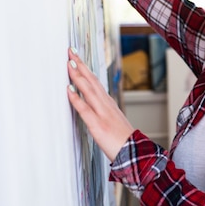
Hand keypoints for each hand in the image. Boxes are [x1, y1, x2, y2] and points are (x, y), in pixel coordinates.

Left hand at [66, 47, 133, 161]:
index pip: (95, 82)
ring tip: (70, 63)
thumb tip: (92, 104)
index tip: (77, 57)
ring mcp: (102, 114)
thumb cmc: (124, 140)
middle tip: (71, 51)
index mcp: (109, 104)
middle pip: (92, 81)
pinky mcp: (98, 125)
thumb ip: (103, 111)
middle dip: (81, 65)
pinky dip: (77, 98)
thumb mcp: (114, 121)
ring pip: (89, 91)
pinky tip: (69, 90)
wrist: (135, 154)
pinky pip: (85, 110)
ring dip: (78, 76)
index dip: (86, 69)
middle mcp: (106, 105)